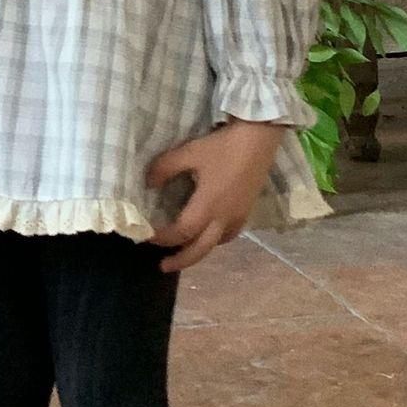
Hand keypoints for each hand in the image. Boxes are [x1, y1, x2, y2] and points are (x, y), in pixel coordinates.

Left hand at [143, 120, 285, 272]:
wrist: (259, 139)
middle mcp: (223, 218)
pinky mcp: (247, 210)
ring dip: (198, 252)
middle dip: (181, 261)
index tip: (147, 237)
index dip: (163, 238)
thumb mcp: (188, 152)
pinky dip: (215, 240)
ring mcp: (238, 216)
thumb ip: (165, 168)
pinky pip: (228, 235)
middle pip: (200, 250)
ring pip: (216, 244)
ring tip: (183, 251)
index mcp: (207, 206)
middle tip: (163, 267)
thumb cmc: (222, 147)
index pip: (181, 232)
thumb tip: (148, 183)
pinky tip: (208, 233)